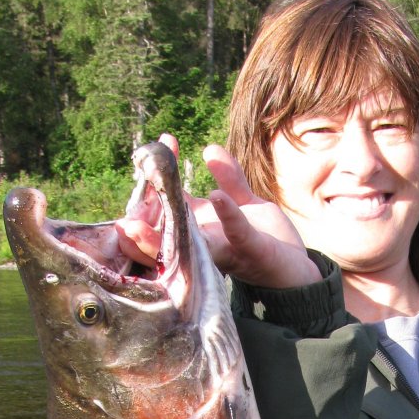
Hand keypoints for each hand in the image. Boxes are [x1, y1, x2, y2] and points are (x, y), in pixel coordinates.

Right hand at [116, 136, 320, 289]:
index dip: (150, 186)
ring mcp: (225, 248)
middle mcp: (204, 242)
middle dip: (139, 228)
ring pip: (188, 241)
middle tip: (124, 213)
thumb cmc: (263, 239)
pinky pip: (235, 232)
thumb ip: (229, 178)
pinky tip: (216, 197)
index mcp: (198, 229)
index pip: (163, 209)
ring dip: (168, 227)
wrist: (294, 268)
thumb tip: (209, 150)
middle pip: (163, 235)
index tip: (145, 155)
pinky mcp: (250, 249)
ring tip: (155, 200)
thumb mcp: (243, 204)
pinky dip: (226, 214)